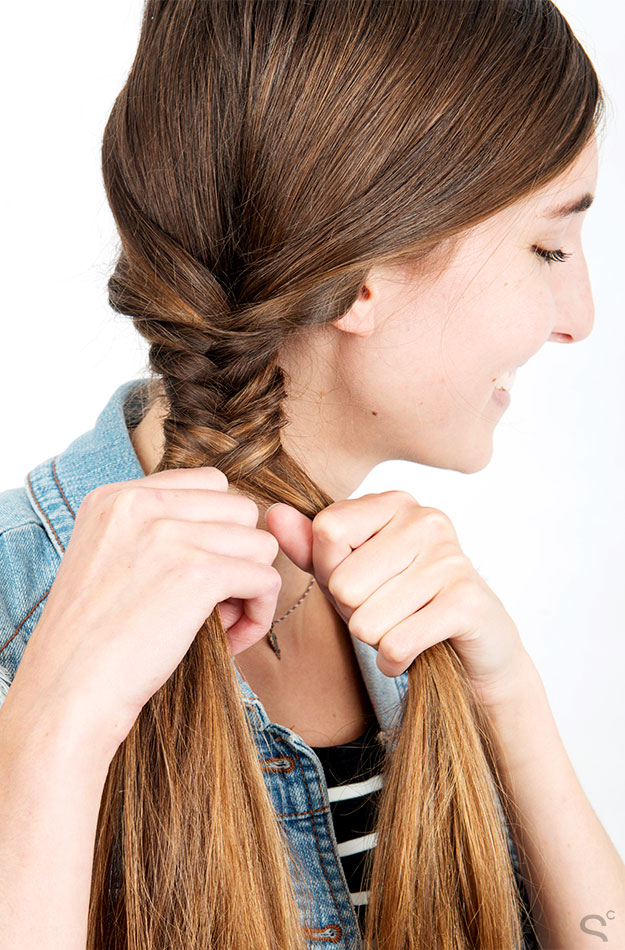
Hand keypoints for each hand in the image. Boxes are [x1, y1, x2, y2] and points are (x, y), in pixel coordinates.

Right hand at [10, 467, 281, 746]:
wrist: (68, 692)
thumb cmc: (93, 642)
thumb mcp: (110, 560)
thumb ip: (157, 532)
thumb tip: (235, 529)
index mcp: (117, 496)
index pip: (210, 484)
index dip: (219, 532)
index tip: (199, 576)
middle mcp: (142, 503)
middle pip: (241, 510)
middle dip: (239, 557)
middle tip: (214, 604)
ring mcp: (170, 535)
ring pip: (260, 544)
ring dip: (252, 587)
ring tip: (220, 623)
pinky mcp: (198, 573)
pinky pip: (266, 579)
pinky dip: (259, 613)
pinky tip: (233, 640)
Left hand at [266, 490, 532, 706]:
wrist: (472, 644)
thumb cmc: (400, 599)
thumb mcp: (347, 570)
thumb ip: (310, 544)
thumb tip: (273, 514)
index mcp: (395, 501)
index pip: (327, 533)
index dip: (329, 571)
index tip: (357, 579)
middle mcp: (427, 519)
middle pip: (344, 582)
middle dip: (353, 612)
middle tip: (384, 610)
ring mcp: (451, 558)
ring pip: (367, 621)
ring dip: (374, 640)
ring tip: (400, 627)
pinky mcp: (467, 603)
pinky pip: (395, 644)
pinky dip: (392, 661)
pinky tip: (409, 652)